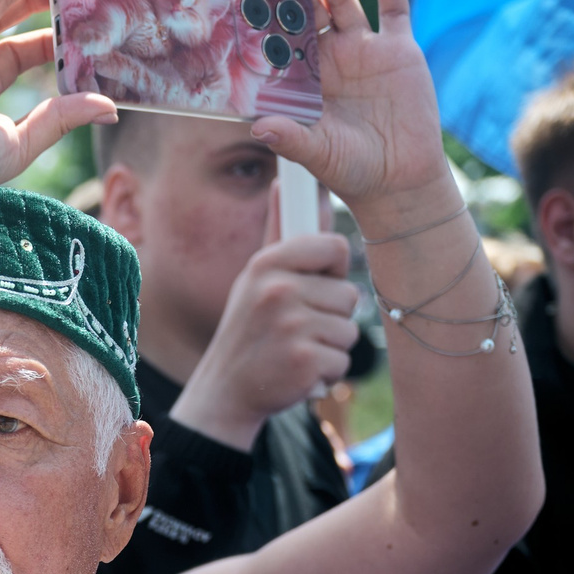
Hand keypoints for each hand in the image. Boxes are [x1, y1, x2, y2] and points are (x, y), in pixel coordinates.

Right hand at [171, 208, 360, 448]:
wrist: (224, 391)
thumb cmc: (248, 330)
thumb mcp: (255, 278)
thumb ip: (279, 233)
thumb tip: (286, 183)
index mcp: (268, 262)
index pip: (335, 248)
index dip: (332, 273)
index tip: (312, 289)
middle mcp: (278, 290)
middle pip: (348, 295)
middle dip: (329, 318)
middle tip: (293, 331)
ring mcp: (291, 326)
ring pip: (348, 331)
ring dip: (328, 348)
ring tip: (293, 351)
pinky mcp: (303, 361)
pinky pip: (341, 362)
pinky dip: (323, 375)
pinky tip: (295, 373)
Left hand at [246, 0, 453, 236]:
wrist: (399, 179)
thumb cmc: (350, 169)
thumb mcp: (317, 154)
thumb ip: (291, 138)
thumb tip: (258, 128)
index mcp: (303, 77)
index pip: (279, 36)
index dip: (264, 12)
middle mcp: (330, 57)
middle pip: (308, 10)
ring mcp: (365, 49)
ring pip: (344, 0)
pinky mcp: (400, 49)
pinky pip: (395, 9)